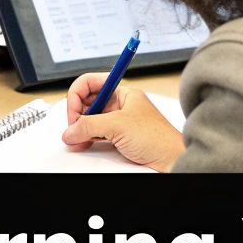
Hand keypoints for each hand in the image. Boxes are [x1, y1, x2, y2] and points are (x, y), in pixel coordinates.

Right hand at [61, 75, 184, 170]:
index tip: (74, 110)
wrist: (171, 159)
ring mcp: (118, 121)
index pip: (91, 82)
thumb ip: (90, 125)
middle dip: (77, 114)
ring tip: (78, 139)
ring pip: (90, 119)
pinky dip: (87, 138)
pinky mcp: (118, 136)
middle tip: (74, 128)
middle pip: (88, 101)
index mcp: (123, 93)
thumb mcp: (118, 126)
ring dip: (80, 128)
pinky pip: (96, 133)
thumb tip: (71, 130)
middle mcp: (119, 104)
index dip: (78, 94)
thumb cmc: (158, 138)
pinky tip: (84, 143)